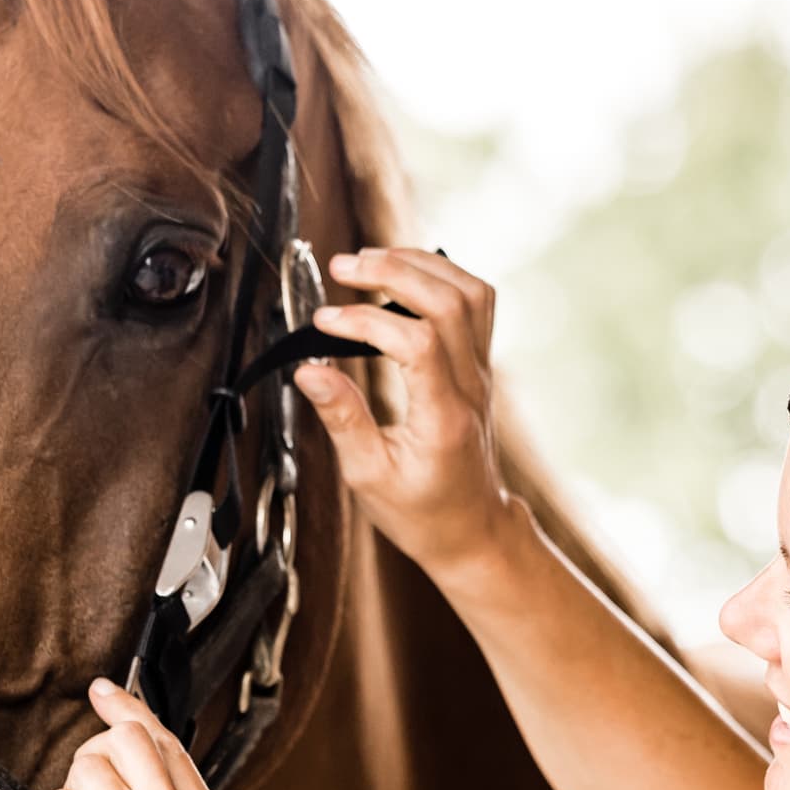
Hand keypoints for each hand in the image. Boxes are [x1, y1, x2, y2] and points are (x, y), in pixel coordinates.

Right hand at [297, 248, 519, 581]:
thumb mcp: (369, 475)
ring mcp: (481, 372)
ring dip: (420, 265)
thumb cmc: (422, 512)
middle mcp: (471, 386)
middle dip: (393, 272)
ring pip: (470, 292)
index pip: (417, 343)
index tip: (323, 324)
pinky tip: (403, 275)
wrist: (472, 528)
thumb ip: (341, 418)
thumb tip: (308, 370)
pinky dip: (440, 276)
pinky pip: (474, 302)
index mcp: (443, 417)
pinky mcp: (478, 365)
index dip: (365, 323)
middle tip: (343, 267)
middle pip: (450, 301)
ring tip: (371, 260)